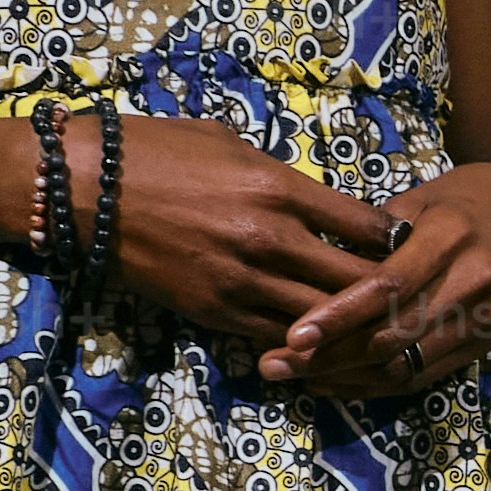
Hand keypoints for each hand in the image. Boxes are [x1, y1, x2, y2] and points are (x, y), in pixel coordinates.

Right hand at [100, 114, 402, 351]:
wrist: (85, 188)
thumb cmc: (158, 151)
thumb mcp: (231, 145)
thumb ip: (284, 178)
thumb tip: (324, 202)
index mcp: (281, 188)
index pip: (369, 227)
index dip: (396, 242)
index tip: (405, 248)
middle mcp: (270, 238)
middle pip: (359, 282)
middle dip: (388, 294)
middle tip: (405, 299)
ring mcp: (242, 280)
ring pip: (325, 320)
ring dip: (351, 328)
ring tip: (372, 331)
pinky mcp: (214, 310)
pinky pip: (277, 337)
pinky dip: (305, 344)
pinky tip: (321, 345)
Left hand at [260, 159, 490, 397]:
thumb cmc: (475, 196)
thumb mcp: (425, 196)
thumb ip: (376, 232)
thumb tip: (317, 260)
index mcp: (449, 237)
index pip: (387, 286)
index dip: (339, 315)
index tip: (293, 334)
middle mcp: (470, 282)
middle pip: (391, 335)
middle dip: (330, 356)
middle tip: (274, 364)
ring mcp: (482, 318)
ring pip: (407, 363)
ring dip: (347, 377)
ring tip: (296, 379)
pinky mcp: (486, 342)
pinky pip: (425, 374)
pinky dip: (378, 385)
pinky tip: (338, 384)